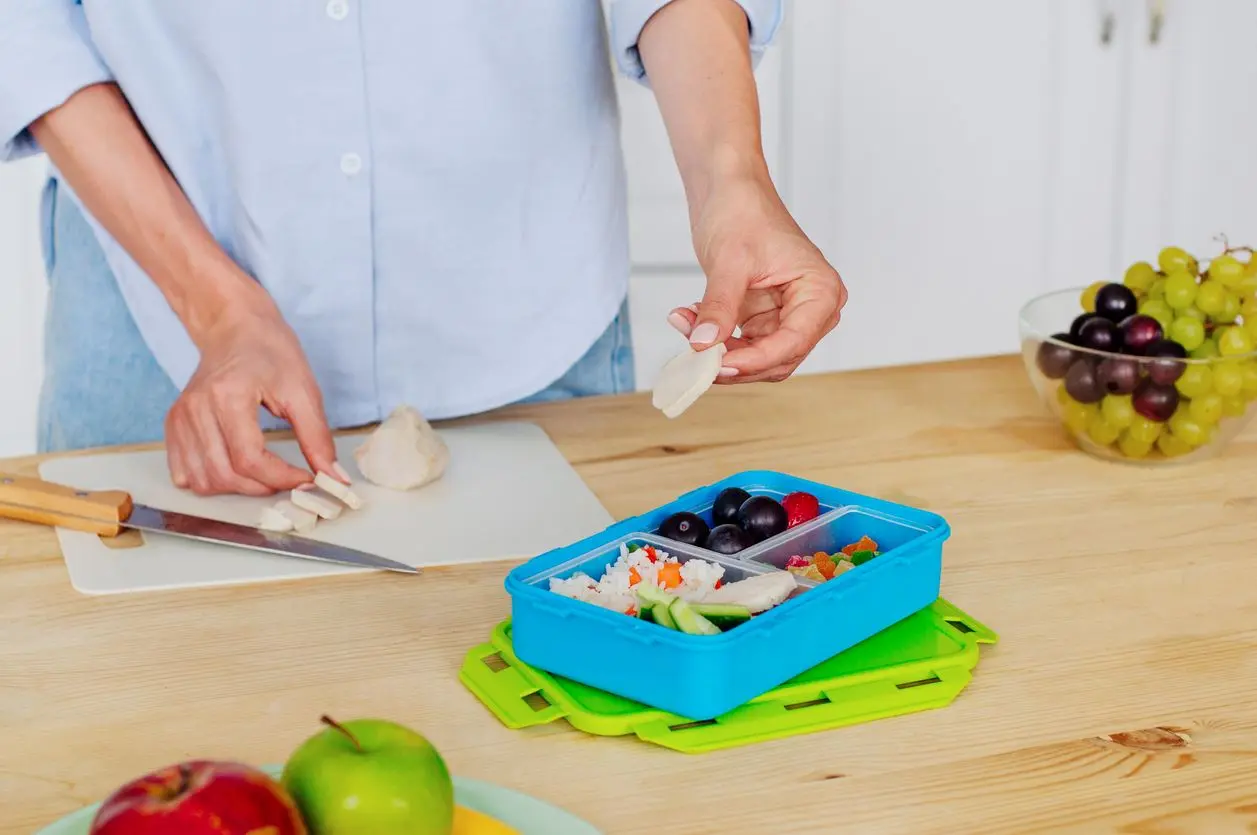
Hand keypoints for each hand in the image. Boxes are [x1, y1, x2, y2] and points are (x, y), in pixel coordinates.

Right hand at [164, 306, 340, 495]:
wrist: (235, 328)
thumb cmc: (270, 352)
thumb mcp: (303, 391)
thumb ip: (317, 438)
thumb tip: (334, 478)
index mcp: (228, 396)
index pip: (250, 459)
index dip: (282, 479)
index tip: (307, 479)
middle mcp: (196, 409)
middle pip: (225, 474)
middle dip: (263, 486)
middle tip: (290, 477)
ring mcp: (180, 418)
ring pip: (203, 481)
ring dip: (238, 489)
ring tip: (264, 473)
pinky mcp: (173, 425)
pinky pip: (185, 472)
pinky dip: (212, 481)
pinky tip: (235, 469)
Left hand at [668, 175, 846, 382]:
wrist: (728, 190)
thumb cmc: (743, 211)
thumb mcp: (730, 262)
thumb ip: (719, 307)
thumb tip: (704, 345)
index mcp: (820, 291)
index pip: (794, 342)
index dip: (756, 359)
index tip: (719, 364)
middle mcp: (812, 309)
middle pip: (779, 359)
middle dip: (736, 360)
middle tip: (697, 354)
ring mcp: (787, 315)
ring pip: (758, 357)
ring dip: (720, 350)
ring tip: (686, 324)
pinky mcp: (763, 316)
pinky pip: (741, 343)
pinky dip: (714, 338)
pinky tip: (689, 318)